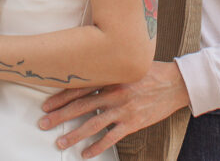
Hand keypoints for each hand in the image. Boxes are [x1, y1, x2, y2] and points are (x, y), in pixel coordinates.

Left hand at [38, 61, 189, 157]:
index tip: (46, 105)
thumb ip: (108, 71)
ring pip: (92, 124)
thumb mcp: (126, 67)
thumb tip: (87, 74)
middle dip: (60, 116)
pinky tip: (86, 154)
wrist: (175, 83)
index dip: (61, 97)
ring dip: (74, 135)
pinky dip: (97, 147)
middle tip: (43, 124)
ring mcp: (123, 109)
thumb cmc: (150, 72)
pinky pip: (110, 138)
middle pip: (80, 106)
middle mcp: (114, 93)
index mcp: (110, 77)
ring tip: (60, 142)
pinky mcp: (133, 123)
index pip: (80, 87)